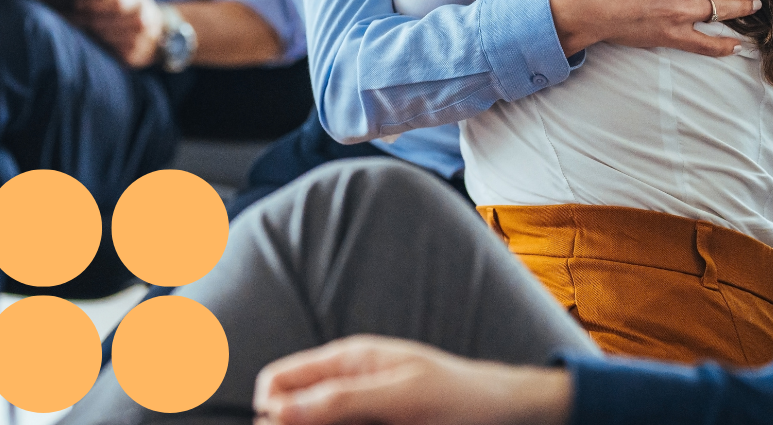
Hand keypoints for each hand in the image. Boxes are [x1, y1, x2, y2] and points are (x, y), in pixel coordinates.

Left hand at [70, 0, 164, 67]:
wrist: (157, 31)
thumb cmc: (130, 9)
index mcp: (139, 1)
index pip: (116, 3)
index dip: (95, 3)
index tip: (76, 3)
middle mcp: (143, 21)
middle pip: (108, 22)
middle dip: (85, 19)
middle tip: (66, 17)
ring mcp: (140, 41)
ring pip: (106, 38)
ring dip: (88, 33)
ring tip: (72, 28)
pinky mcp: (133, 57)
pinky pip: (109, 51)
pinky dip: (96, 45)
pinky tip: (86, 40)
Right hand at [254, 336, 571, 424]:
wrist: (504, 412)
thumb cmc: (458, 395)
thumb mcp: (400, 396)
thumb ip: (341, 400)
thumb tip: (279, 409)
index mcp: (346, 360)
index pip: (277, 380)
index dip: (268, 409)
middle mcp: (345, 384)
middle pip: (291, 411)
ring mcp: (360, 410)